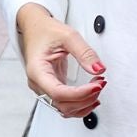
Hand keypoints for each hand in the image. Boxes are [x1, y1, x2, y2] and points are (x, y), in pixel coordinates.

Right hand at [17, 3, 105, 118]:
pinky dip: (80, 104)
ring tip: (98, 86)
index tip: (97, 85)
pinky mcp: (52, 87)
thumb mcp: (68, 36)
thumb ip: (85, 53)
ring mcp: (44, 87)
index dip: (80, 94)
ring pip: (64, 108)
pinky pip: (65, 104)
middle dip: (85, 98)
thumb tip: (99, 69)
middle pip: (62, 104)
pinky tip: (92, 96)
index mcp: (37, 71)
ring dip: (84, 103)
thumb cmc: (46, 31)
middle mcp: (38, 83)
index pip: (58, 93)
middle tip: (101, 83)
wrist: (35, 28)